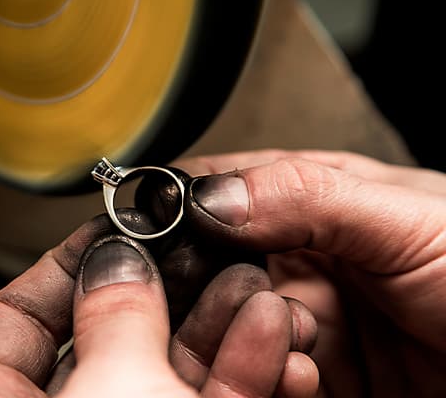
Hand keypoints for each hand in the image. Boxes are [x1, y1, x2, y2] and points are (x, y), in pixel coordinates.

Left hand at [0, 214, 318, 396]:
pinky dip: (247, 370)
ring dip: (220, 322)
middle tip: (195, 247)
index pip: (10, 320)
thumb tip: (114, 260)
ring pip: (172, 369)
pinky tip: (272, 335)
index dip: (58, 265)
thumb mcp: (111, 391)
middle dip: (164, 287)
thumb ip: (112, 318)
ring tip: (253, 282)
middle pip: (106, 334)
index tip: (105, 230)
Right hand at [171, 149, 445, 396]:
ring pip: (234, 324)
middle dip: (207, 283)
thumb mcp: (409, 218)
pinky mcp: (320, 375)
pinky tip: (301, 372)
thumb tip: (213, 197)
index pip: (226, 191)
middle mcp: (306, 258)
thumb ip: (308, 197)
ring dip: (243, 334)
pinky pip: (267, 375)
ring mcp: (311, 319)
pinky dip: (270, 376)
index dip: (186, 205)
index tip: (159, 225)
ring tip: (285, 334)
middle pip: (216, 264)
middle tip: (223, 293)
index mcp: (318, 200)